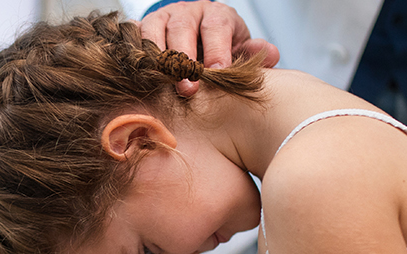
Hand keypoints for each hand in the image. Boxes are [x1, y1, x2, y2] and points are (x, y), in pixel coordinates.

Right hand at [140, 0, 279, 96]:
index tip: (217, 72)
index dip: (217, 49)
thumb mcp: (239, 51)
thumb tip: (272, 55)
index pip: (217, 26)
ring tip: (163, 83)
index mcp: (216, 14)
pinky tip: (139, 74)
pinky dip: (136, 54)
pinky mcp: (141, 28)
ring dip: (158, 59)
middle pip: (182, 27)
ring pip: (154, 31)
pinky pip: (134, 37)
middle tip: (188, 88)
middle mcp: (187, 12)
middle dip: (184, 58)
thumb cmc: (219, 51)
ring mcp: (161, 18)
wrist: (196, 40)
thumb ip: (253, 55)